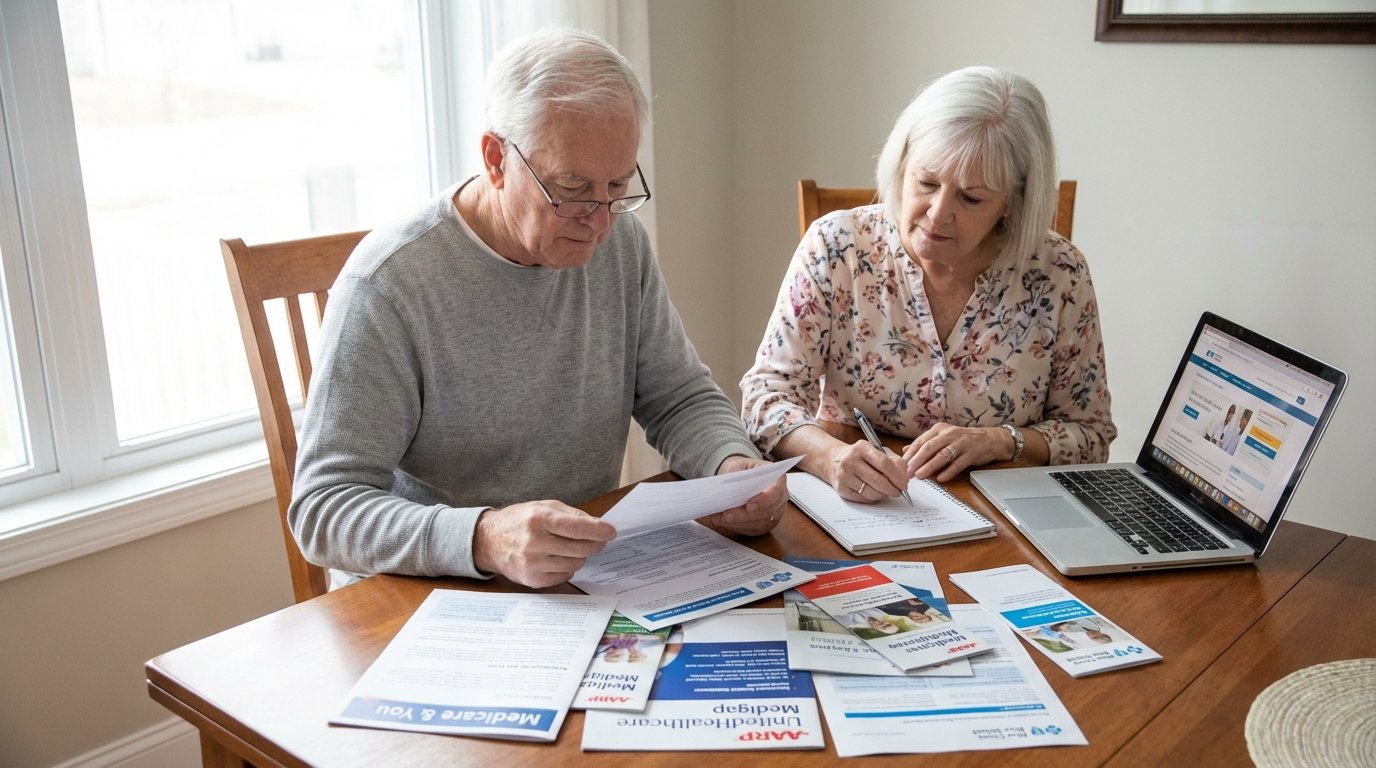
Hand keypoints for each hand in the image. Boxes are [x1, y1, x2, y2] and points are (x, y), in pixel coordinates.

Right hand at [473, 501, 616, 587]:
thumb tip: (598, 525)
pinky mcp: (532, 579)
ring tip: (574, 547)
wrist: (489, 542)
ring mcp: (532, 563)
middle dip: (595, 544)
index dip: (598, 530)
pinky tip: (560, 558)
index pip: (576, 527)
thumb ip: (571, 515)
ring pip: (575, 563)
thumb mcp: (543, 507)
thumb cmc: (519, 521)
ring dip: (581, 556)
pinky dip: (569, 567)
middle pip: (579, 548)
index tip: (611, 532)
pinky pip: (564, 575)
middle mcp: (534, 542)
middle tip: (599, 540)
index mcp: (538, 519)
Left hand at [700, 455, 788, 535]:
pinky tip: (724, 523)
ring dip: (738, 523)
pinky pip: (753, 530)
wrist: (741, 475)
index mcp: (778, 479)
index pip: (776, 492)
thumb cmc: (742, 469)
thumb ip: (738, 478)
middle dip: (744, 515)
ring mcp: (775, 513)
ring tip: (720, 519)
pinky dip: (737, 527)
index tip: (748, 506)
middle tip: (726, 515)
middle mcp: (780, 498)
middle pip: (766, 512)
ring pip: (759, 523)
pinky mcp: (766, 524)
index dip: (763, 500)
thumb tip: (728, 491)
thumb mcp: (740, 466)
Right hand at [823, 440, 909, 503]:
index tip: (905, 484)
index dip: (897, 476)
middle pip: (878, 480)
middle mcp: (850, 461)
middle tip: (899, 491)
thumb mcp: (876, 451)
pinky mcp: (841, 489)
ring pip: (871, 492)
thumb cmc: (860, 456)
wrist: (833, 460)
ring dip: (883, 495)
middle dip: (892, 489)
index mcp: (862, 448)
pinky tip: (874, 492)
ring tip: (886, 491)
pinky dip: (872, 498)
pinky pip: (863, 499)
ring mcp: (844, 475)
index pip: (884, 463)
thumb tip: (905, 476)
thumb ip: (893, 460)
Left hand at [903, 423, 1011, 481]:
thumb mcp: (942, 438)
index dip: (911, 453)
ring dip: (930, 466)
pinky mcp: (972, 453)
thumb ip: (924, 443)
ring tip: (920, 475)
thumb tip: (905, 451)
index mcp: (939, 429)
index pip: (921, 441)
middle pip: (930, 447)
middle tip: (908, 472)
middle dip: (917, 460)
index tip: (901, 465)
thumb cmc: (962, 440)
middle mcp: (950, 434)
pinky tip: (940, 478)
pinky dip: (949, 471)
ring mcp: (962, 443)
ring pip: (943, 455)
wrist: (989, 439)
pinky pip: (958, 463)